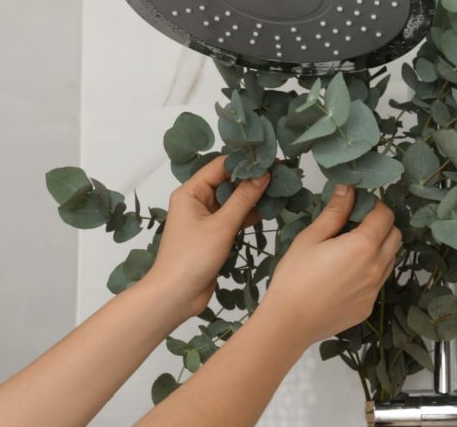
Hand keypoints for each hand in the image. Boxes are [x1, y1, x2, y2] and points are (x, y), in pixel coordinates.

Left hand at [148, 156, 269, 316]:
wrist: (176, 295)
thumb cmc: (192, 257)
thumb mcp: (221, 226)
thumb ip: (244, 199)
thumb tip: (263, 174)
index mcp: (191, 192)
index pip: (220, 166)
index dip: (245, 163)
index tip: (271, 161)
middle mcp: (196, 201)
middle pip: (227, 182)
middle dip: (252, 179)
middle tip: (280, 175)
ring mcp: (205, 218)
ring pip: (233, 200)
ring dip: (253, 197)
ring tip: (279, 190)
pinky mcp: (214, 234)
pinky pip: (233, 217)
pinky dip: (249, 214)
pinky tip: (268, 210)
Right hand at [259, 184, 400, 344]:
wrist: (289, 322)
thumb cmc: (295, 277)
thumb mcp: (311, 237)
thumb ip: (335, 211)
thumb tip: (348, 188)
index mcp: (364, 246)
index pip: (385, 215)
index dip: (374, 206)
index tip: (357, 206)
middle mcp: (376, 267)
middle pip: (395, 236)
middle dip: (381, 225)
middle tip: (355, 225)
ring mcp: (374, 289)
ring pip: (390, 259)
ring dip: (378, 248)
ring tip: (350, 249)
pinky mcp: (368, 306)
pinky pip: (378, 281)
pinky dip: (370, 270)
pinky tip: (345, 274)